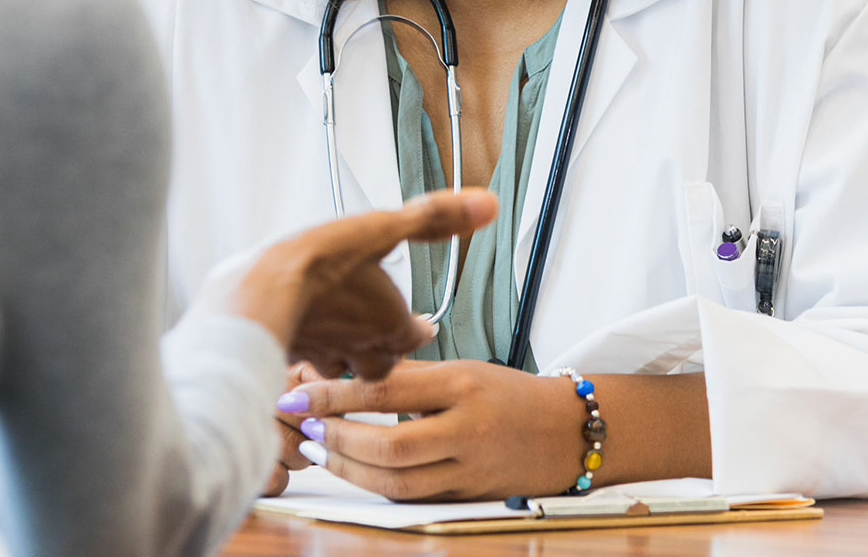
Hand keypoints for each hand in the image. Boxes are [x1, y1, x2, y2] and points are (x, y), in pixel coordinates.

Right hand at [215, 188, 496, 379]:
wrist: (255, 299)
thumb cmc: (318, 266)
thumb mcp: (383, 229)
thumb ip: (435, 217)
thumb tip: (487, 204)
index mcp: (385, 323)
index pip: (412, 338)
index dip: (416, 331)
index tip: (421, 329)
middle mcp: (356, 347)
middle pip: (380, 365)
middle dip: (384, 355)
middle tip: (384, 344)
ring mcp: (319, 353)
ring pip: (339, 367)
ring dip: (344, 358)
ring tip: (340, 347)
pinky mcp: (285, 354)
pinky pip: (302, 362)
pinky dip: (305, 353)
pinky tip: (297, 341)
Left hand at [272, 359, 584, 500]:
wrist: (569, 432)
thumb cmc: (511, 395)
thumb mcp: (464, 370)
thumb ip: (411, 375)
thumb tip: (349, 370)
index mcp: (462, 385)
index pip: (385, 390)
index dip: (334, 396)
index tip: (298, 395)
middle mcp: (467, 429)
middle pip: (388, 446)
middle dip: (337, 440)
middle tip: (306, 428)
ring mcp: (469, 469)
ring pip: (396, 482)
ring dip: (348, 470)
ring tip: (319, 452)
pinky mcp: (467, 497)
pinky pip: (412, 497)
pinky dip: (376, 486)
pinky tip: (353, 472)